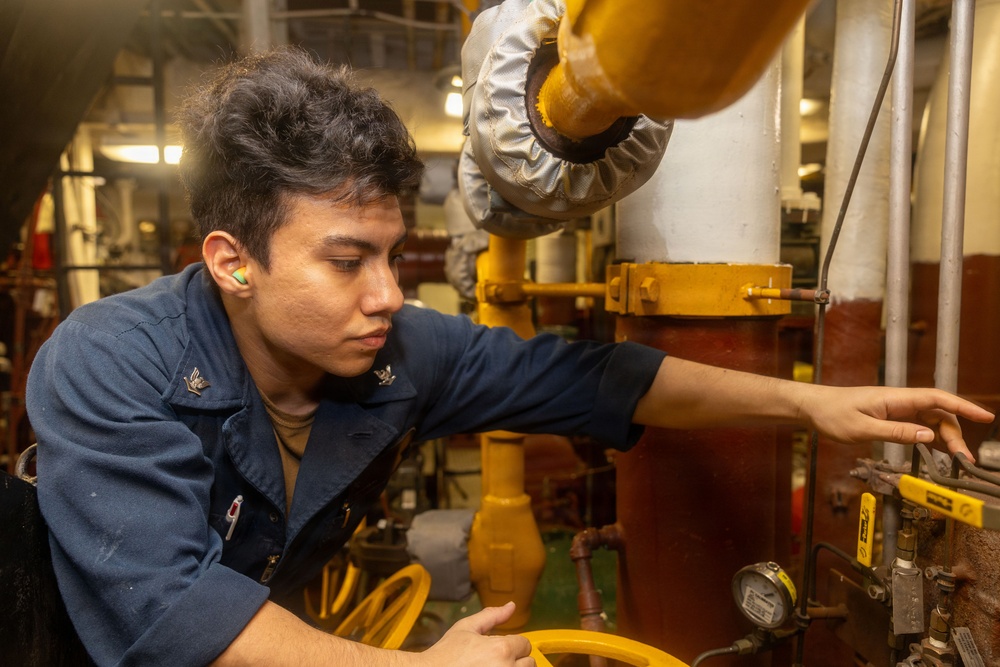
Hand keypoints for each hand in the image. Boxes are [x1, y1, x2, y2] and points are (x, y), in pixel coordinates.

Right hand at [417, 602, 533, 666]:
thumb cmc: (445, 655)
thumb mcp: (466, 628)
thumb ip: (492, 615)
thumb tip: (511, 606)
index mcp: (501, 649)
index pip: (525, 644)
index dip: (512, 644)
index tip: (499, 649)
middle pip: (529, 663)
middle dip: (516, 660)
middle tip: (495, 661)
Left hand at [801, 385, 993, 459]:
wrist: (812, 408)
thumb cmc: (832, 414)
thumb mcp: (862, 428)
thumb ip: (895, 433)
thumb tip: (928, 437)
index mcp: (895, 398)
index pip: (937, 398)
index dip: (964, 406)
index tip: (985, 416)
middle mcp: (899, 401)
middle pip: (939, 413)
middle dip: (956, 434)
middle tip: (964, 458)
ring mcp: (896, 409)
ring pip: (931, 421)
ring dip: (945, 438)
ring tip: (955, 460)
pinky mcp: (890, 417)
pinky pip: (918, 426)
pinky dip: (930, 438)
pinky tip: (938, 452)